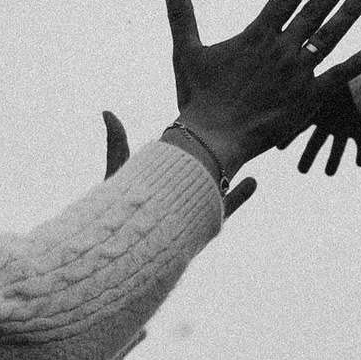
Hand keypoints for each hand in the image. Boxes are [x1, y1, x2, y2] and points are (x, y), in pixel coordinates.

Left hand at [105, 107, 254, 212]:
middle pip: (204, 170)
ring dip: (231, 172)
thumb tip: (107, 112)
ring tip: (246, 154)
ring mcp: (194, 210)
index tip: (201, 126)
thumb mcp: (120, 171)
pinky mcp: (205, 225)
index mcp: (162, 183)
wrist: (128, 247)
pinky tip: (253, 181)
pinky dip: (241, 196)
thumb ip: (117, 145)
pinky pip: (227, 209)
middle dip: (216, 155)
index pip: (181, 158)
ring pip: (218, 187)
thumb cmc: (119, 211)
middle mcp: (179, 196)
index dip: (191, 143)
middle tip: (231, 136)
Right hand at [162, 0, 360, 178]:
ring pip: (330, 37)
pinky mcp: (308, 99)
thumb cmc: (198, 97)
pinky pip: (337, 78)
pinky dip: (356, 64)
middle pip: (314, 10)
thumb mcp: (186, 51)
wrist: (213, 138)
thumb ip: (182, 15)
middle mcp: (280, 50)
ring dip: (350, 13)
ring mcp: (297, 74)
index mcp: (255, 36)